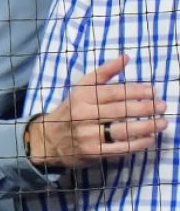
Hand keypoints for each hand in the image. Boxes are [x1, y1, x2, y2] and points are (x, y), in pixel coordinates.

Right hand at [26, 55, 168, 167]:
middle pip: (120, 111)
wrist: (48, 139)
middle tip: (162, 106)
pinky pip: (118, 148)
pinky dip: (137, 144)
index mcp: (82, 97)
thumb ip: (104, 73)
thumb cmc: (71, 111)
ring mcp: (87, 135)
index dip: (136, 91)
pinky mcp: (91, 152)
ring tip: (162, 123)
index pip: (114, 92)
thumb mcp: (81, 88)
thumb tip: (126, 57)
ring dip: (145, 127)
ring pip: (121, 130)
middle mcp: (83, 116)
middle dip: (145, 108)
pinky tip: (150, 139)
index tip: (153, 91)